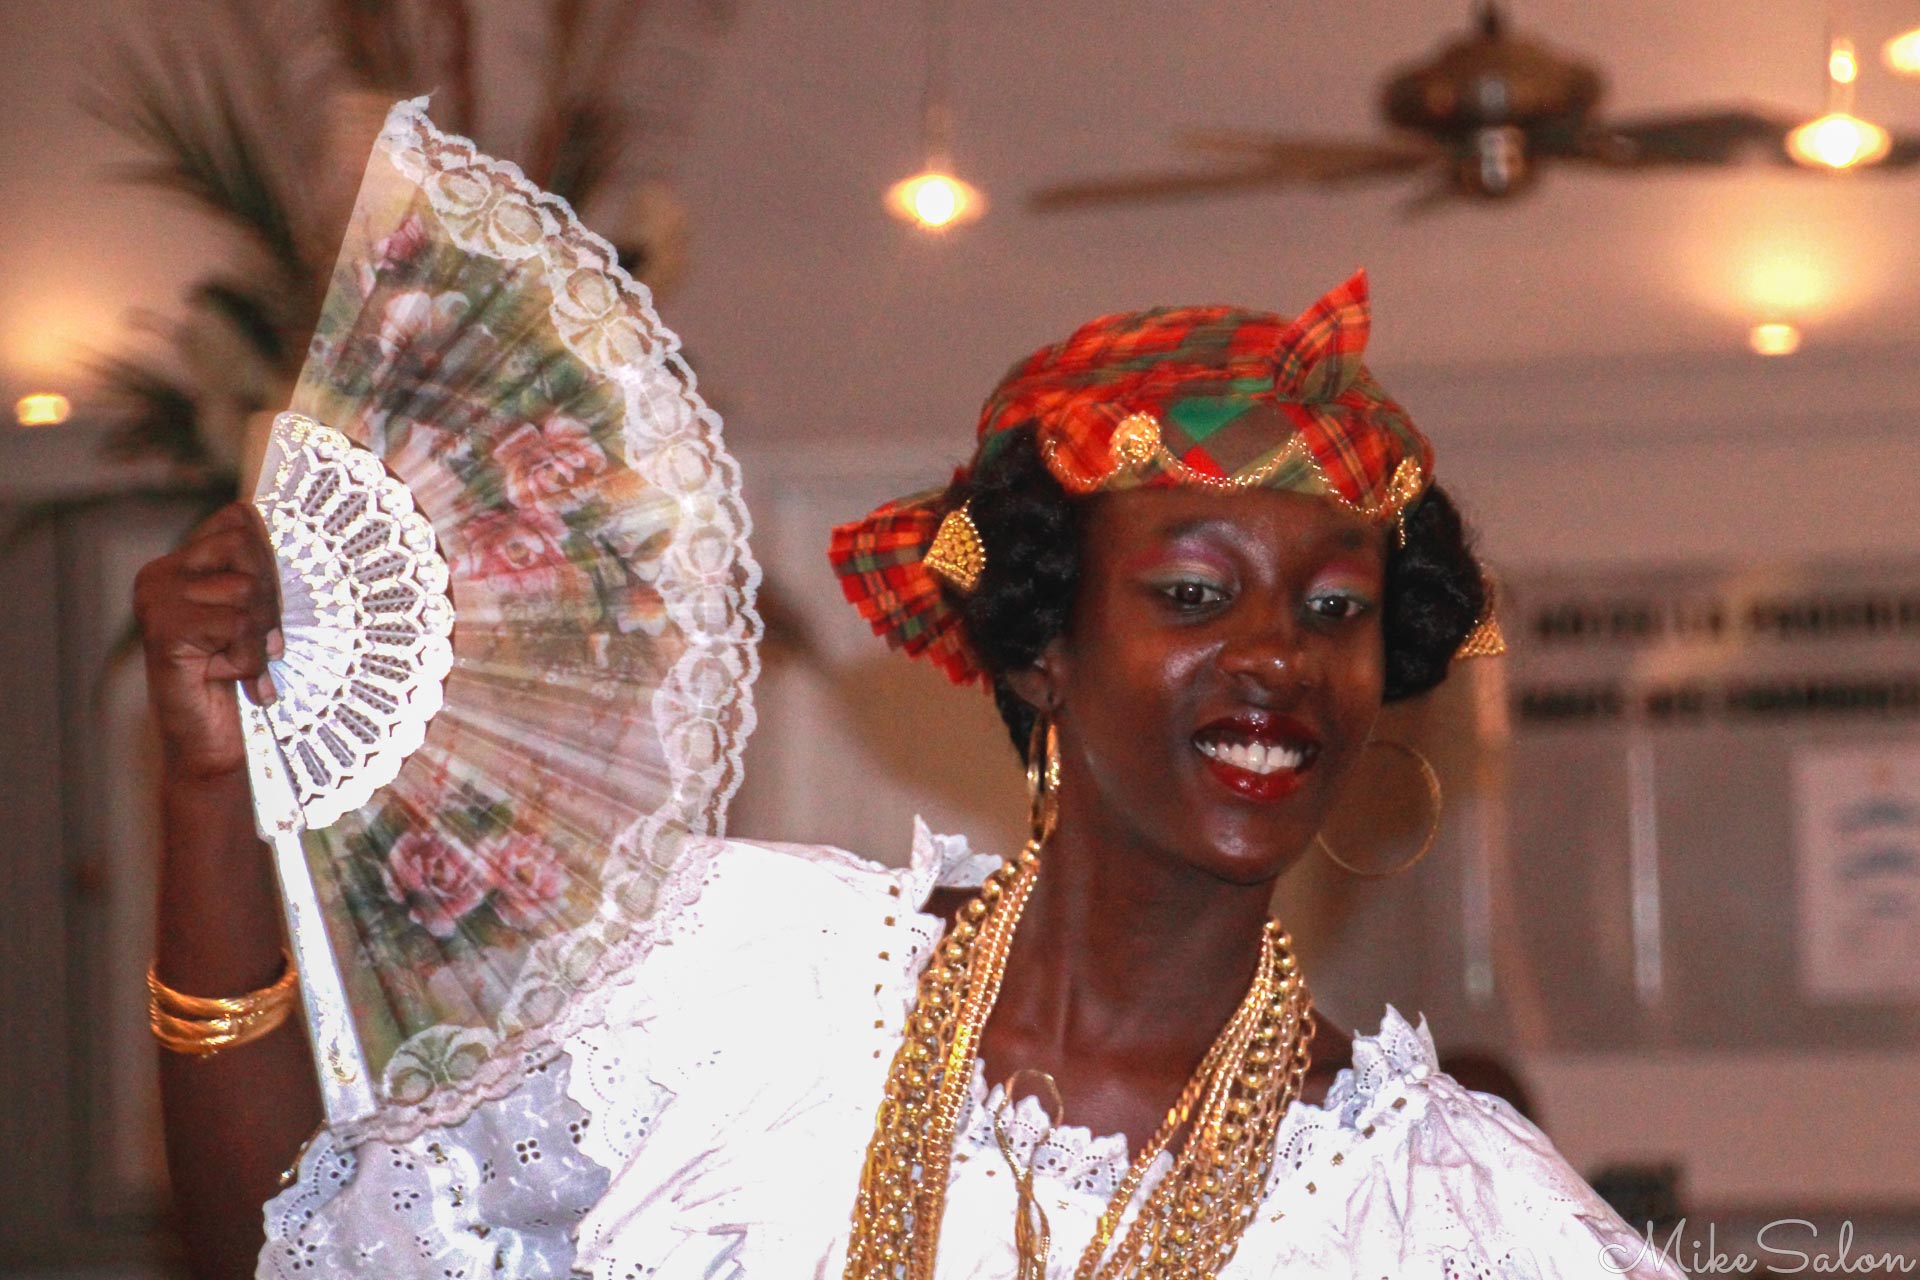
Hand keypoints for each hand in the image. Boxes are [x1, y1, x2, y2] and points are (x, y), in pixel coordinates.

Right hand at [134, 502, 283, 781]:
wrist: (213, 744)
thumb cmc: (244, 678)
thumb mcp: (258, 617)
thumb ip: (265, 575)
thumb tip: (306, 530)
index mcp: (181, 563)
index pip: (241, 518)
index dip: (271, 558)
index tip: (270, 605)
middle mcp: (159, 574)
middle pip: (247, 545)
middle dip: (271, 598)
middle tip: (263, 641)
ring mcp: (156, 600)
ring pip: (248, 589)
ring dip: (260, 635)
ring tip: (242, 663)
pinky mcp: (164, 630)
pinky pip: (237, 625)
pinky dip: (248, 659)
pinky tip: (228, 676)